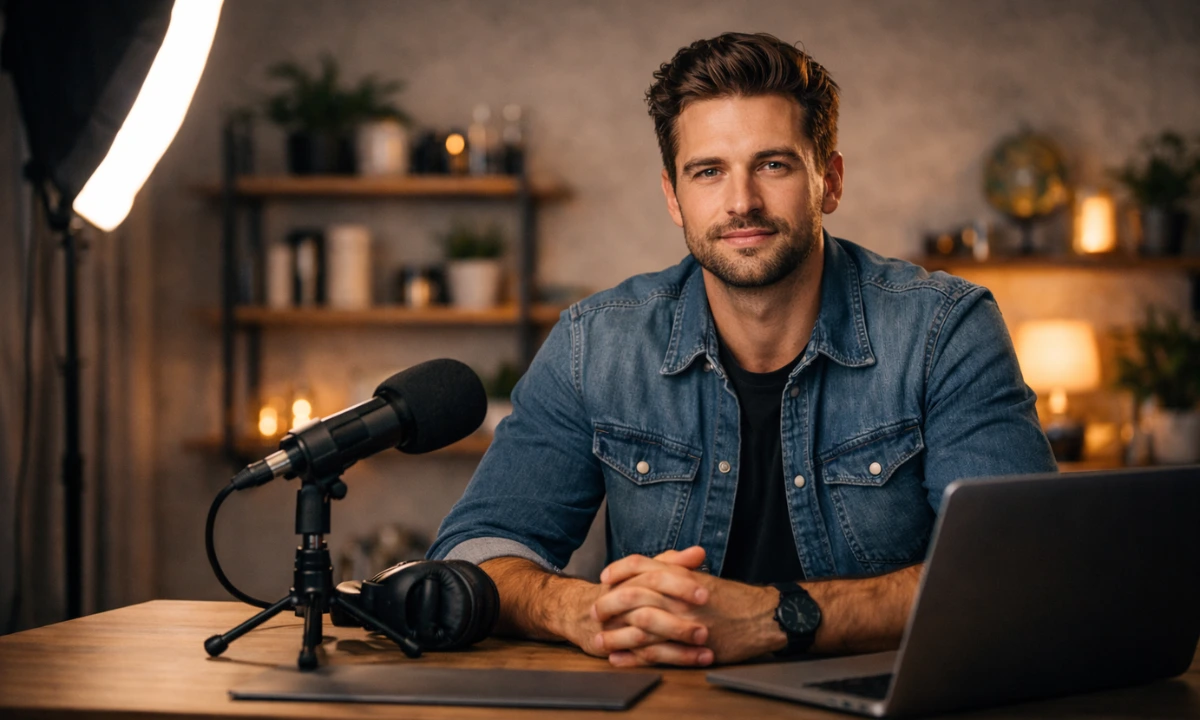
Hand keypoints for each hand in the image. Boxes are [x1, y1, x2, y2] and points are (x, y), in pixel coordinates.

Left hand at [594, 548, 782, 666]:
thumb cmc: (735, 598)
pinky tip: (618, 658)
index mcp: (682, 574)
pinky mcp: (689, 646)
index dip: (619, 570)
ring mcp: (683, 620)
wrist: (762, 616)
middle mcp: (679, 595)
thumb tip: (654, 567)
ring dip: (615, 633)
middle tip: (596, 610)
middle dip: (608, 603)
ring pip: (638, 625)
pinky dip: (631, 656)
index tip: (604, 577)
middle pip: (632, 594)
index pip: (641, 565)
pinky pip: (653, 652)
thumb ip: (678, 570)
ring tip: (600, 639)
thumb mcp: (703, 578)